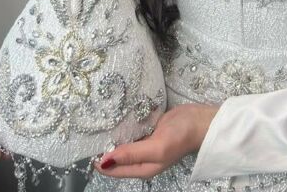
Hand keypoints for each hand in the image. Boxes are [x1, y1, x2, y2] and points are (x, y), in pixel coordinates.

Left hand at [93, 103, 219, 178]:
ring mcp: (145, 143)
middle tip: (90, 132)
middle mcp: (142, 158)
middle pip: (117, 156)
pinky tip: (115, 116)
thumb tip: (104, 161)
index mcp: (142, 168)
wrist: (200, 120)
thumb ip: (131, 154)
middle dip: (104, 148)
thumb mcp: (156, 148)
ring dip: (113, 136)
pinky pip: (132, 130)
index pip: (114, 169)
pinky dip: (123, 125)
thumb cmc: (180, 136)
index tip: (86, 147)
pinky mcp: (149, 129)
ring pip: (123, 142)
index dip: (100, 161)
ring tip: (97, 123)